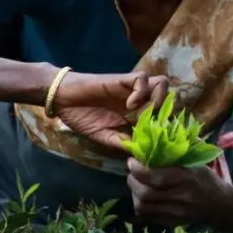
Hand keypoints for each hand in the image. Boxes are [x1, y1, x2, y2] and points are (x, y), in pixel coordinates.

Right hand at [53, 71, 170, 149]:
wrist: (63, 100)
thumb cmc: (83, 117)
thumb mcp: (104, 136)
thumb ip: (122, 142)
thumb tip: (140, 154)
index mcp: (138, 114)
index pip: (164, 114)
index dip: (167, 123)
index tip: (161, 137)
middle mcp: (140, 100)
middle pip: (169, 97)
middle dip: (165, 110)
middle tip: (151, 123)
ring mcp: (133, 89)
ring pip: (161, 83)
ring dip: (156, 98)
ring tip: (142, 112)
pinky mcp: (123, 79)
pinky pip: (142, 79)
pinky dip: (141, 92)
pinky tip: (130, 105)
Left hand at [127, 157, 229, 227]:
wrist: (220, 206)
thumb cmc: (209, 181)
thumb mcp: (198, 165)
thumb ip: (178, 157)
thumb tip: (158, 143)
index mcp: (187, 179)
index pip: (156, 178)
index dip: (139, 171)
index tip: (132, 162)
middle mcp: (180, 198)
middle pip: (146, 194)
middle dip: (133, 183)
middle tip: (131, 175)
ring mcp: (175, 213)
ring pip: (143, 208)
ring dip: (134, 196)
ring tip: (136, 186)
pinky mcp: (171, 223)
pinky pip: (147, 218)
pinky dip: (139, 208)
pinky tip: (140, 198)